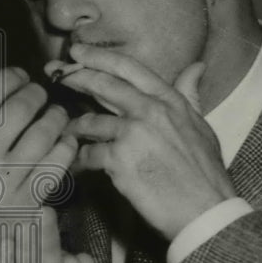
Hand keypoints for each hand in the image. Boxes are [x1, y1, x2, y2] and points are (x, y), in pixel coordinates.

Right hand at [0, 67, 77, 262]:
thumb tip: (1, 92)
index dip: (8, 78)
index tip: (19, 75)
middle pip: (18, 108)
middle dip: (36, 94)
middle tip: (42, 94)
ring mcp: (4, 183)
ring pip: (42, 133)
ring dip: (56, 116)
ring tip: (57, 115)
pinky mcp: (26, 204)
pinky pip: (56, 164)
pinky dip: (65, 146)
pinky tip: (65, 141)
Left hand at [49, 46, 236, 241]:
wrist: (207, 211)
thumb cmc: (205, 174)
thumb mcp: (203, 127)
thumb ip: (189, 95)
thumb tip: (195, 67)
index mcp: (169, 101)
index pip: (128, 68)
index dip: (98, 56)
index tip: (77, 51)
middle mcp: (150, 111)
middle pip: (102, 84)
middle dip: (73, 76)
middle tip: (54, 74)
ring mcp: (133, 134)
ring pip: (89, 122)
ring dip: (73, 128)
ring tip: (65, 133)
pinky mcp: (119, 161)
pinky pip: (87, 154)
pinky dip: (78, 161)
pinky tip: (74, 165)